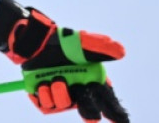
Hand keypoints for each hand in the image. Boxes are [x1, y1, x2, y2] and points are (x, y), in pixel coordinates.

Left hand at [8, 9, 128, 122]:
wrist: (36, 42)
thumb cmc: (62, 42)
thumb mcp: (82, 42)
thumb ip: (100, 47)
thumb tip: (121, 51)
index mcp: (92, 80)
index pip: (108, 100)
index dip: (116, 112)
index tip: (122, 121)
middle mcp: (79, 90)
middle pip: (89, 110)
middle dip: (90, 113)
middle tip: (92, 117)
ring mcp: (62, 95)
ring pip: (64, 105)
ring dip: (61, 94)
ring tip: (57, 79)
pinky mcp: (45, 97)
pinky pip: (46, 104)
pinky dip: (45, 94)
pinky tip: (43, 83)